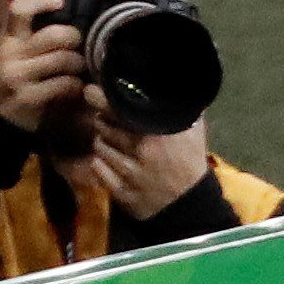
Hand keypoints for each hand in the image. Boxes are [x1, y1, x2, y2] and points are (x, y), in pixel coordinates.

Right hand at [0, 0, 85, 132]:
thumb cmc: (16, 77)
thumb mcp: (17, 51)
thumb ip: (34, 34)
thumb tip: (68, 11)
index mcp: (8, 37)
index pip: (19, 9)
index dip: (40, 0)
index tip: (60, 1)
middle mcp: (10, 52)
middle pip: (54, 35)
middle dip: (75, 39)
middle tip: (80, 46)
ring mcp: (17, 75)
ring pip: (64, 60)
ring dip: (79, 65)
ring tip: (80, 69)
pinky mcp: (28, 96)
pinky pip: (65, 84)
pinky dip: (77, 86)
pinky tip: (77, 88)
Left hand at [84, 88, 211, 220]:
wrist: (191, 203)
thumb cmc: (189, 161)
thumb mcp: (191, 129)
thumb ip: (176, 106)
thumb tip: (163, 80)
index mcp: (159, 132)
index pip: (118, 107)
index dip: (100, 97)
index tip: (92, 92)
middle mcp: (143, 151)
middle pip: (103, 125)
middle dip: (102, 120)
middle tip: (108, 119)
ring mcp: (131, 173)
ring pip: (99, 146)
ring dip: (102, 141)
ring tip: (112, 141)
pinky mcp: (122, 191)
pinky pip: (97, 168)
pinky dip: (100, 162)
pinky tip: (112, 161)